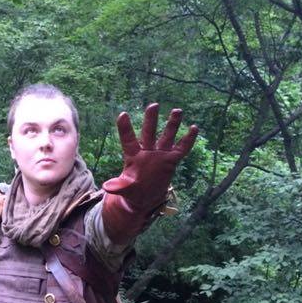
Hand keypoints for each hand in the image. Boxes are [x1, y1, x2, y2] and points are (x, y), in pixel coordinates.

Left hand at [102, 104, 197, 243]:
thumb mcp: (126, 189)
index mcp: (133, 156)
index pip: (128, 139)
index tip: (123, 115)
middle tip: (153, 105)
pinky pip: (181, 148)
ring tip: (177, 111)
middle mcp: (147, 151)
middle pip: (149, 132)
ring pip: (166, 136)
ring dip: (172, 124)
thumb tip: (107, 187)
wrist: (146, 197)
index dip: (125, 128)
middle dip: (151, 119)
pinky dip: (188, 140)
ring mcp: (160, 154)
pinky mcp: (171, 160)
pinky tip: (194, 128)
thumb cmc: (133, 191)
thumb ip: (119, 186)